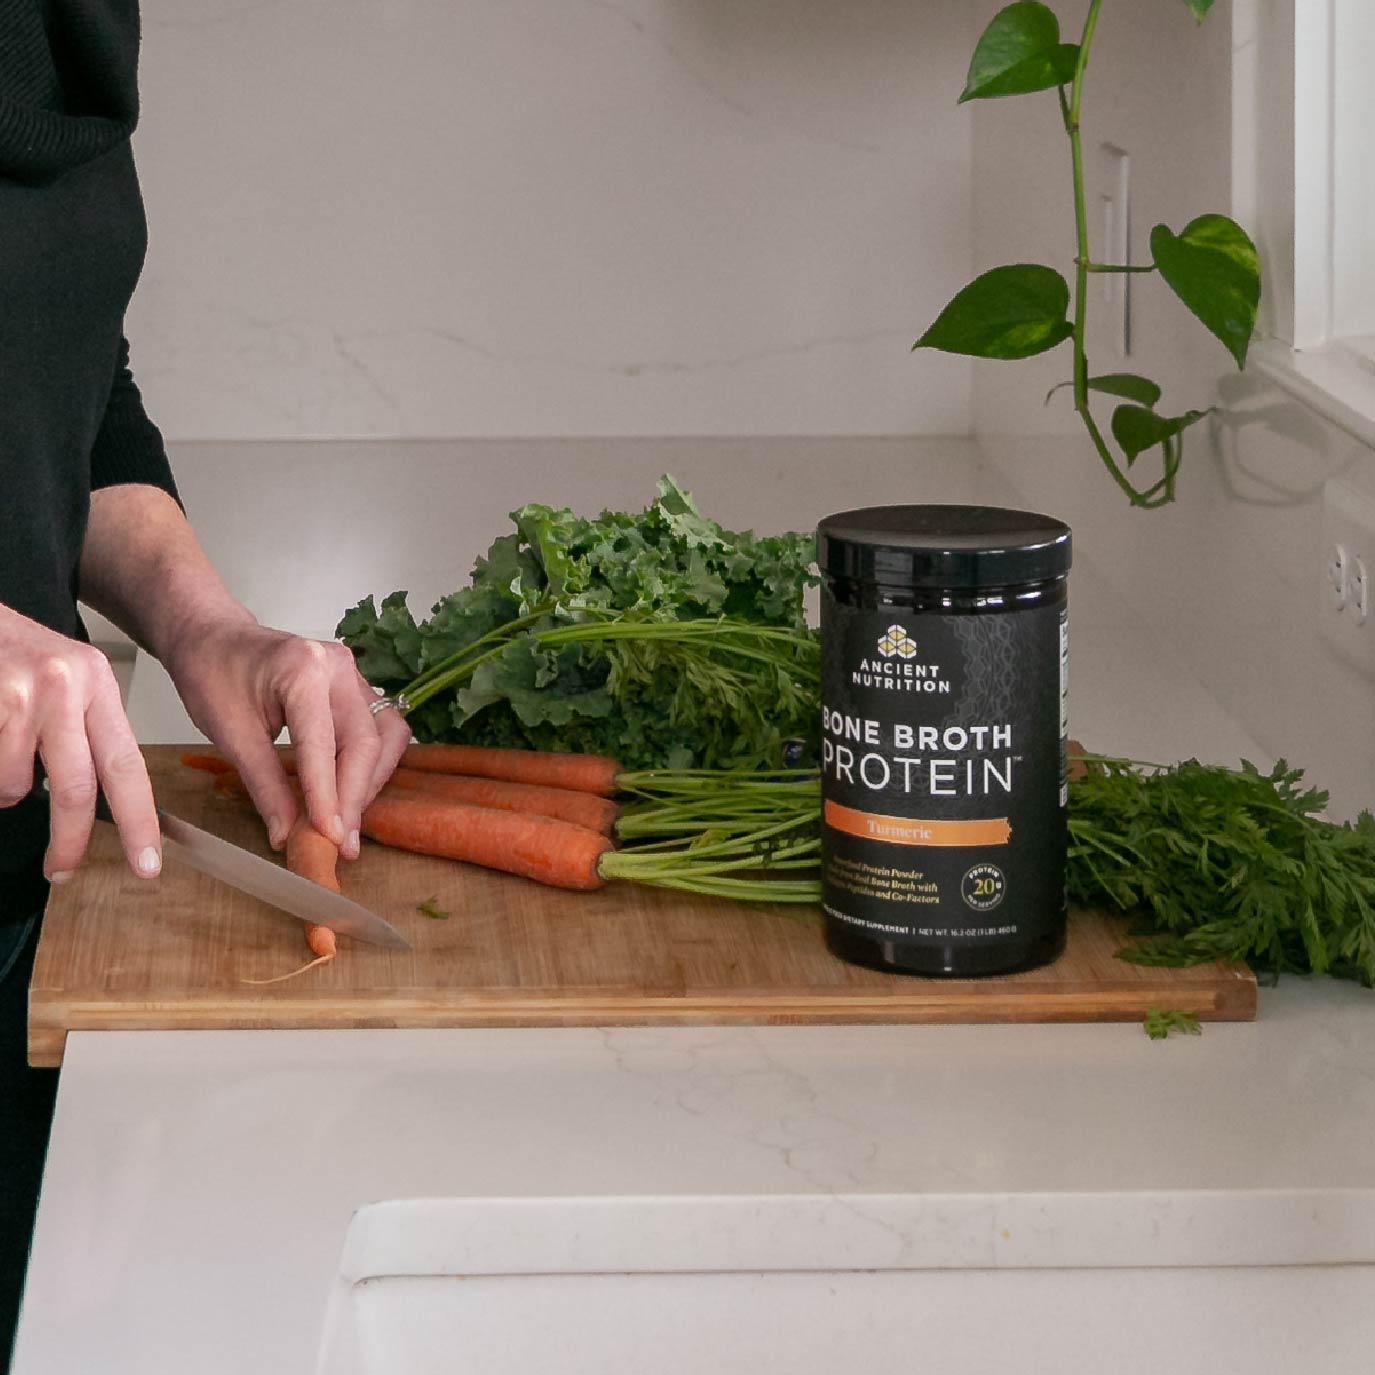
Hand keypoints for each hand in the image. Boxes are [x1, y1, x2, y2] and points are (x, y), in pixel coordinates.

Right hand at [0, 603, 161, 882]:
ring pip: (15, 785)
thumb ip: (84, 732)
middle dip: (69, 840)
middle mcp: (63, 686)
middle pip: (77, 789)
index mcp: (95, 684)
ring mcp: (19, 693)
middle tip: (63, 869)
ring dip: (8, 788)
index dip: (138, 820)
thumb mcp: (66, 679)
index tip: (146, 863)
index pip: (127, 764)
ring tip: (3, 755)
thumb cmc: (13, 653)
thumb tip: (95, 803)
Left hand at [164, 615, 410, 857]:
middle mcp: (339, 667)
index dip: (327, 797)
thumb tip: (287, 835)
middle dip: (355, 796)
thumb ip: (265, 786)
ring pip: (386, 737)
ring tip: (348, 820)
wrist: (212, 638)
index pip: (324, 745)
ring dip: (372, 782)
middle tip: (341, 842)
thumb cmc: (212, 676)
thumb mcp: (230, 735)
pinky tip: (351, 791)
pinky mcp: (358, 686)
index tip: (329, 838)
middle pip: (367, 742)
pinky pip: (381, 729)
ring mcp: (354, 674)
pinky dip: (372, 765)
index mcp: (304, 670)